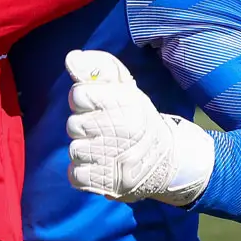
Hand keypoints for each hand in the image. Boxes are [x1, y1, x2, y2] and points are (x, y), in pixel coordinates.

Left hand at [64, 50, 214, 206]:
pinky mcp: (108, 183)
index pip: (79, 95)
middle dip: (84, 127)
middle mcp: (121, 130)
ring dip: (85, 151)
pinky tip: (99, 166)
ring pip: (74, 150)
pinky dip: (83, 172)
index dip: (83, 100)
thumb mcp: (127, 90)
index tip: (95, 105)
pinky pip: (75, 175)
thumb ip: (100, 70)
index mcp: (126, 103)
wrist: (168, 161)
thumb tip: (71, 57)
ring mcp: (114, 158)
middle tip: (102, 130)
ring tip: (104, 150)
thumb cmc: (139, 120)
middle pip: (74, 124)